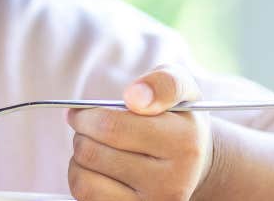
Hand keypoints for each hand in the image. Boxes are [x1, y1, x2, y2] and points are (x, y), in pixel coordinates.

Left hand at [64, 63, 214, 200]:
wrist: (194, 165)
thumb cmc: (178, 120)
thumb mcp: (182, 88)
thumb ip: (163, 83)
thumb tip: (135, 97)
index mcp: (184, 143)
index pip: (112, 127)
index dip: (86, 115)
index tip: (81, 111)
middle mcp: (172, 181)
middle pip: (92, 151)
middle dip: (82, 132)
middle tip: (88, 125)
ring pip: (84, 176)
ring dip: (79, 155)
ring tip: (95, 145)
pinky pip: (85, 194)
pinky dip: (80, 176)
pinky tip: (96, 168)